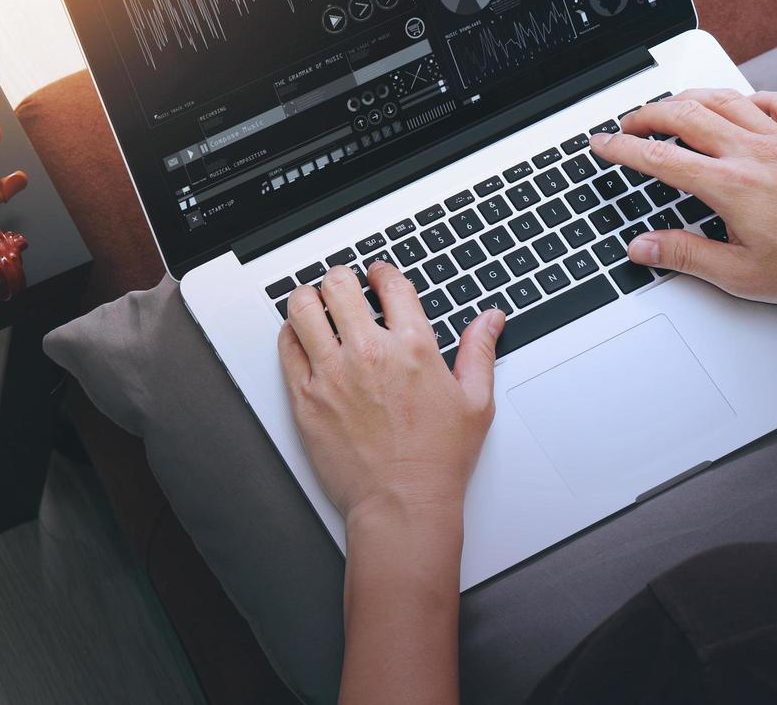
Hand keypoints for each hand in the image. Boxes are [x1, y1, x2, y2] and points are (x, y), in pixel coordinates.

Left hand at [277, 261, 504, 524]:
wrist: (401, 503)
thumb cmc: (437, 460)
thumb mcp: (475, 402)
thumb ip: (480, 351)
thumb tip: (489, 319)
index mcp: (412, 347)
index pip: (390, 284)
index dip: (382, 272)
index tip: (377, 276)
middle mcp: (369, 353)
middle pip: (339, 284)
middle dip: (342, 280)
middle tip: (344, 288)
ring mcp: (332, 373)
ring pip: (304, 307)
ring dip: (310, 299)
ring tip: (317, 305)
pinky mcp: (306, 397)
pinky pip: (287, 346)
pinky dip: (292, 334)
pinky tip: (302, 339)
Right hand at [589, 88, 776, 304]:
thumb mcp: (739, 274)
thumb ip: (684, 256)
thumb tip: (641, 247)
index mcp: (731, 186)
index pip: (661, 159)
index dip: (623, 149)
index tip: (602, 144)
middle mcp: (755, 153)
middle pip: (685, 115)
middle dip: (647, 114)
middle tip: (628, 125)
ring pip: (724, 99)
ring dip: (688, 99)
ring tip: (669, 108)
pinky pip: (774, 99)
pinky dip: (747, 97)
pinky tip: (737, 106)